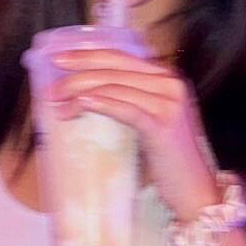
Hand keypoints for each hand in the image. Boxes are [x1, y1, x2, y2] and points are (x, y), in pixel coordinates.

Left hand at [49, 47, 221, 222]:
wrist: (195, 190)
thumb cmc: (169, 160)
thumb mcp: (151, 121)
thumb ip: (130, 102)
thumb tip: (88, 95)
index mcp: (166, 77)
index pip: (120, 56)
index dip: (86, 55)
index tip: (58, 60)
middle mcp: (170, 83)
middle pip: (113, 68)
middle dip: (76, 74)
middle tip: (50, 87)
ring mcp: (168, 102)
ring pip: (114, 86)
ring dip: (79, 94)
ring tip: (57, 106)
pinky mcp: (163, 124)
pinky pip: (124, 108)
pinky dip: (99, 103)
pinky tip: (81, 104)